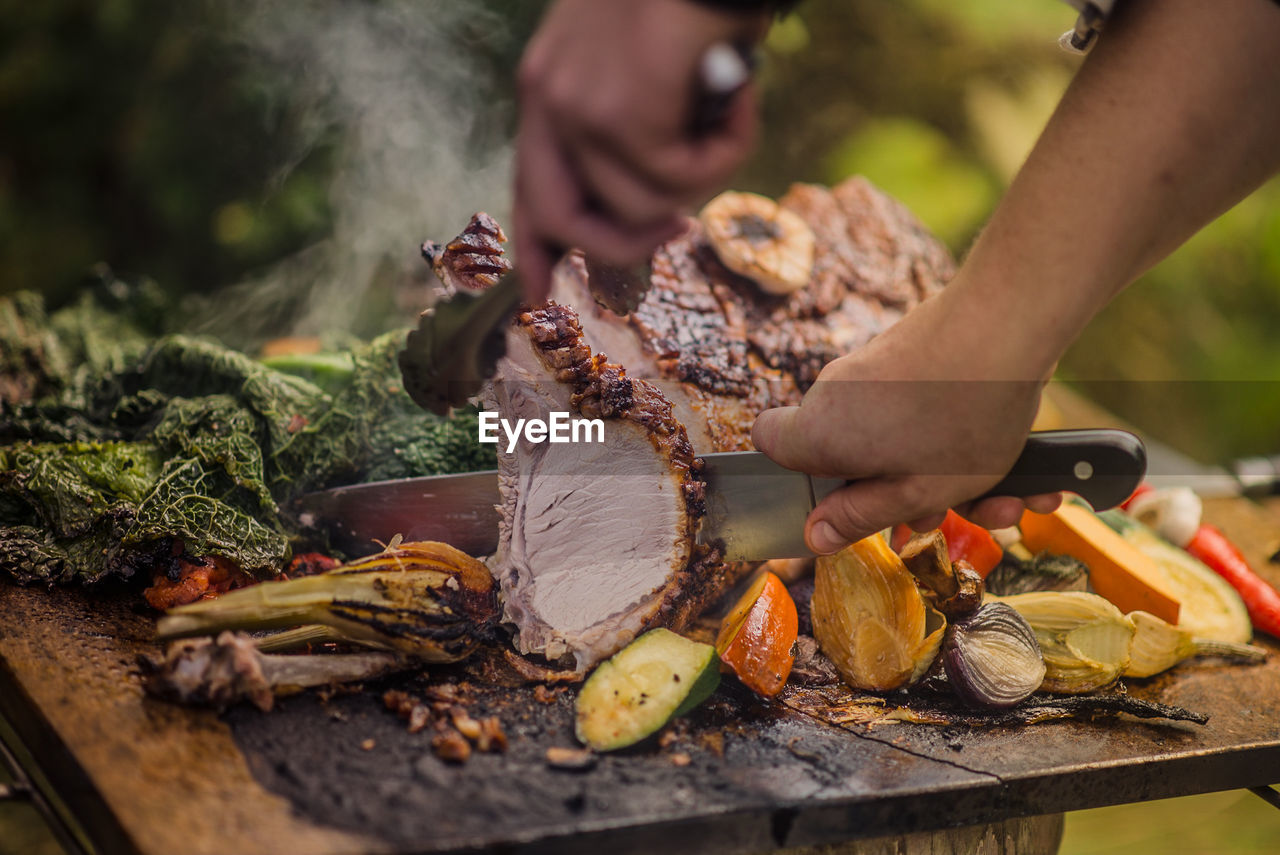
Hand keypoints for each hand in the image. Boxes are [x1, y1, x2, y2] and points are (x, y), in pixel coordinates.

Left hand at [513, 0, 765, 300]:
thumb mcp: (642, 63)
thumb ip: (631, 123)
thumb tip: (659, 201)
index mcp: (547, 90)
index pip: (529, 188)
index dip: (534, 252)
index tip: (537, 300)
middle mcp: (549, 102)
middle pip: (565, 220)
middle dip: (625, 246)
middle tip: (677, 232)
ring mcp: (580, 110)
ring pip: (641, 207)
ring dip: (703, 173)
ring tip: (728, 115)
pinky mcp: (623, 115)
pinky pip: (685, 180)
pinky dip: (729, 148)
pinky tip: (738, 97)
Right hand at [751, 285, 1062, 553]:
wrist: (1008, 322)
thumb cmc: (963, 416)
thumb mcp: (917, 492)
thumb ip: (861, 517)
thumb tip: (815, 538)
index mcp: (820, 430)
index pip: (770, 444)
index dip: (800, 476)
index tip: (845, 500)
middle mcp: (835, 392)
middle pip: (848, 452)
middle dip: (899, 490)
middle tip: (948, 512)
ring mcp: (871, 366)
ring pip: (895, 435)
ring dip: (945, 472)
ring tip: (1008, 495)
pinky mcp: (907, 350)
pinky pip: (920, 407)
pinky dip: (959, 434)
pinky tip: (1019, 465)